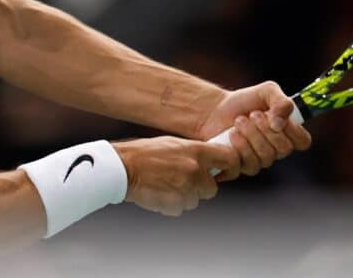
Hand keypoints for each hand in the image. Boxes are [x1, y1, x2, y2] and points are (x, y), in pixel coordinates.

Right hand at [112, 136, 237, 215]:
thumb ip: (194, 153)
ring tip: (167, 185)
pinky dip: (172, 204)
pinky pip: (180, 208)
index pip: (229, 159)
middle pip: (212, 188)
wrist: (123, 168)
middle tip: (184, 181)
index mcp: (196, 151)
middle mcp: (195, 170)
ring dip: (184, 197)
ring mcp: (186, 188)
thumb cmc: (144, 154)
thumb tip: (207, 161)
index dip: (228, 167)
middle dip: (201, 188)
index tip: (224, 171)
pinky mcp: (175, 204)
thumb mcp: (174, 144)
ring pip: (195, 200)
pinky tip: (161, 192)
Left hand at [196, 81, 311, 179]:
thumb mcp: (266, 91)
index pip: (303, 142)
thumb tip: (281, 122)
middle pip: (284, 149)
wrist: (215, 109)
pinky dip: (239, 146)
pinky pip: (248, 165)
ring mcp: (259, 160)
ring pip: (266, 158)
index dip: (293, 131)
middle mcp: (276, 150)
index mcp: (287, 133)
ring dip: (251, 135)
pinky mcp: (241, 167)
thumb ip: (282, 101)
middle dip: (266, 129)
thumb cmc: (244, 101)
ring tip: (238, 121)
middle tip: (252, 114)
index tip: (278, 118)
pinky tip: (231, 134)